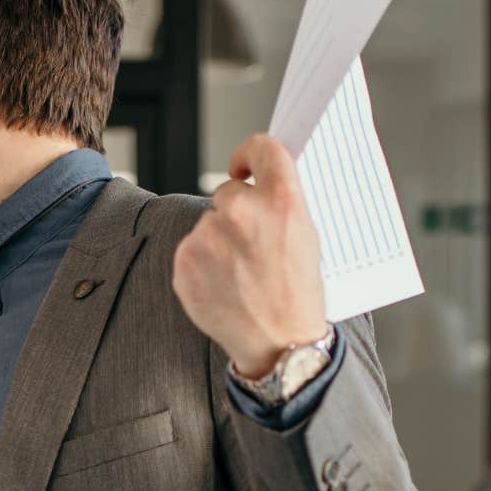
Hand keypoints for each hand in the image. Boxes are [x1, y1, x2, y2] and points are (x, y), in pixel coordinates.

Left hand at [173, 134, 328, 376]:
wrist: (279, 343)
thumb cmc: (297, 292)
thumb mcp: (306, 237)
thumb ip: (279, 202)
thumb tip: (256, 179)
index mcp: (281, 200)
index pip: (261, 147)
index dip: (250, 154)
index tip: (243, 166)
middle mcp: (241, 211)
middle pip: (227, 191)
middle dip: (238, 212)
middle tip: (255, 247)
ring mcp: (209, 236)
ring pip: (208, 223)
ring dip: (219, 240)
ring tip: (241, 273)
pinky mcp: (185, 260)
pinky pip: (191, 248)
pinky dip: (203, 263)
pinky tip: (224, 284)